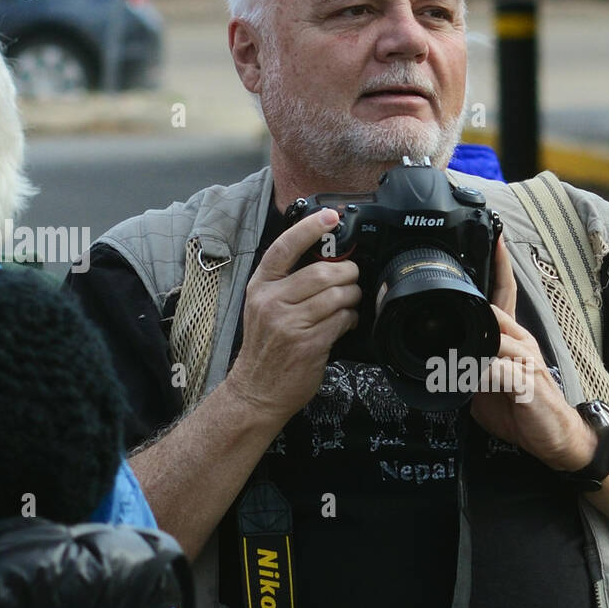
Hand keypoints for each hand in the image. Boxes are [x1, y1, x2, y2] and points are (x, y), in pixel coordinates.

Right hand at [224, 208, 360, 425]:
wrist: (256, 390)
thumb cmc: (265, 347)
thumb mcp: (263, 308)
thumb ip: (286, 284)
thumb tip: (326, 261)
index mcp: (260, 287)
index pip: (284, 248)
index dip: (309, 229)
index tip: (331, 216)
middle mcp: (271, 302)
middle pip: (321, 273)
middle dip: (346, 272)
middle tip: (352, 277)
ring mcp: (289, 324)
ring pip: (336, 296)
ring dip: (352, 297)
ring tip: (350, 301)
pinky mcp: (308, 344)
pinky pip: (341, 320)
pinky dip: (350, 318)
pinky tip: (346, 322)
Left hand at [468, 237, 597, 470]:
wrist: (554, 439)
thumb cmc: (521, 410)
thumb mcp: (486, 385)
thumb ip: (467, 365)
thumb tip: (439, 355)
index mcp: (512, 339)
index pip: (505, 295)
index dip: (499, 267)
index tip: (494, 239)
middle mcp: (522, 343)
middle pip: (496, 310)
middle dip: (473, 305)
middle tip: (445, 294)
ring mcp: (527, 361)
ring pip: (496, 337)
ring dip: (471, 345)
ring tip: (449, 355)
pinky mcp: (529, 383)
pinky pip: (502, 370)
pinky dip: (483, 372)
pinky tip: (472, 376)